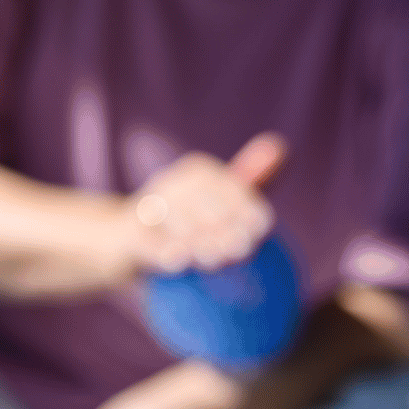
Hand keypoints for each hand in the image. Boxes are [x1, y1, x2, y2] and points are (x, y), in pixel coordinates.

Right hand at [123, 132, 285, 273]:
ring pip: (179, 224)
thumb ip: (250, 180)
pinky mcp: (130, 234)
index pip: (229, 187)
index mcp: (200, 172)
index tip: (262, 228)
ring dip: (199, 241)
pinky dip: (163, 251)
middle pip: (206, 205)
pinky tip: (178, 262)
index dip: (247, 207)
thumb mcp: (220, 197)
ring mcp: (150, 209)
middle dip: (226, 226)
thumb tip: (281, 145)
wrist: (127, 238)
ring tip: (214, 257)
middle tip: (242, 248)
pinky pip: (148, 242)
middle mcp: (173, 184)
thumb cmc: (189, 219)